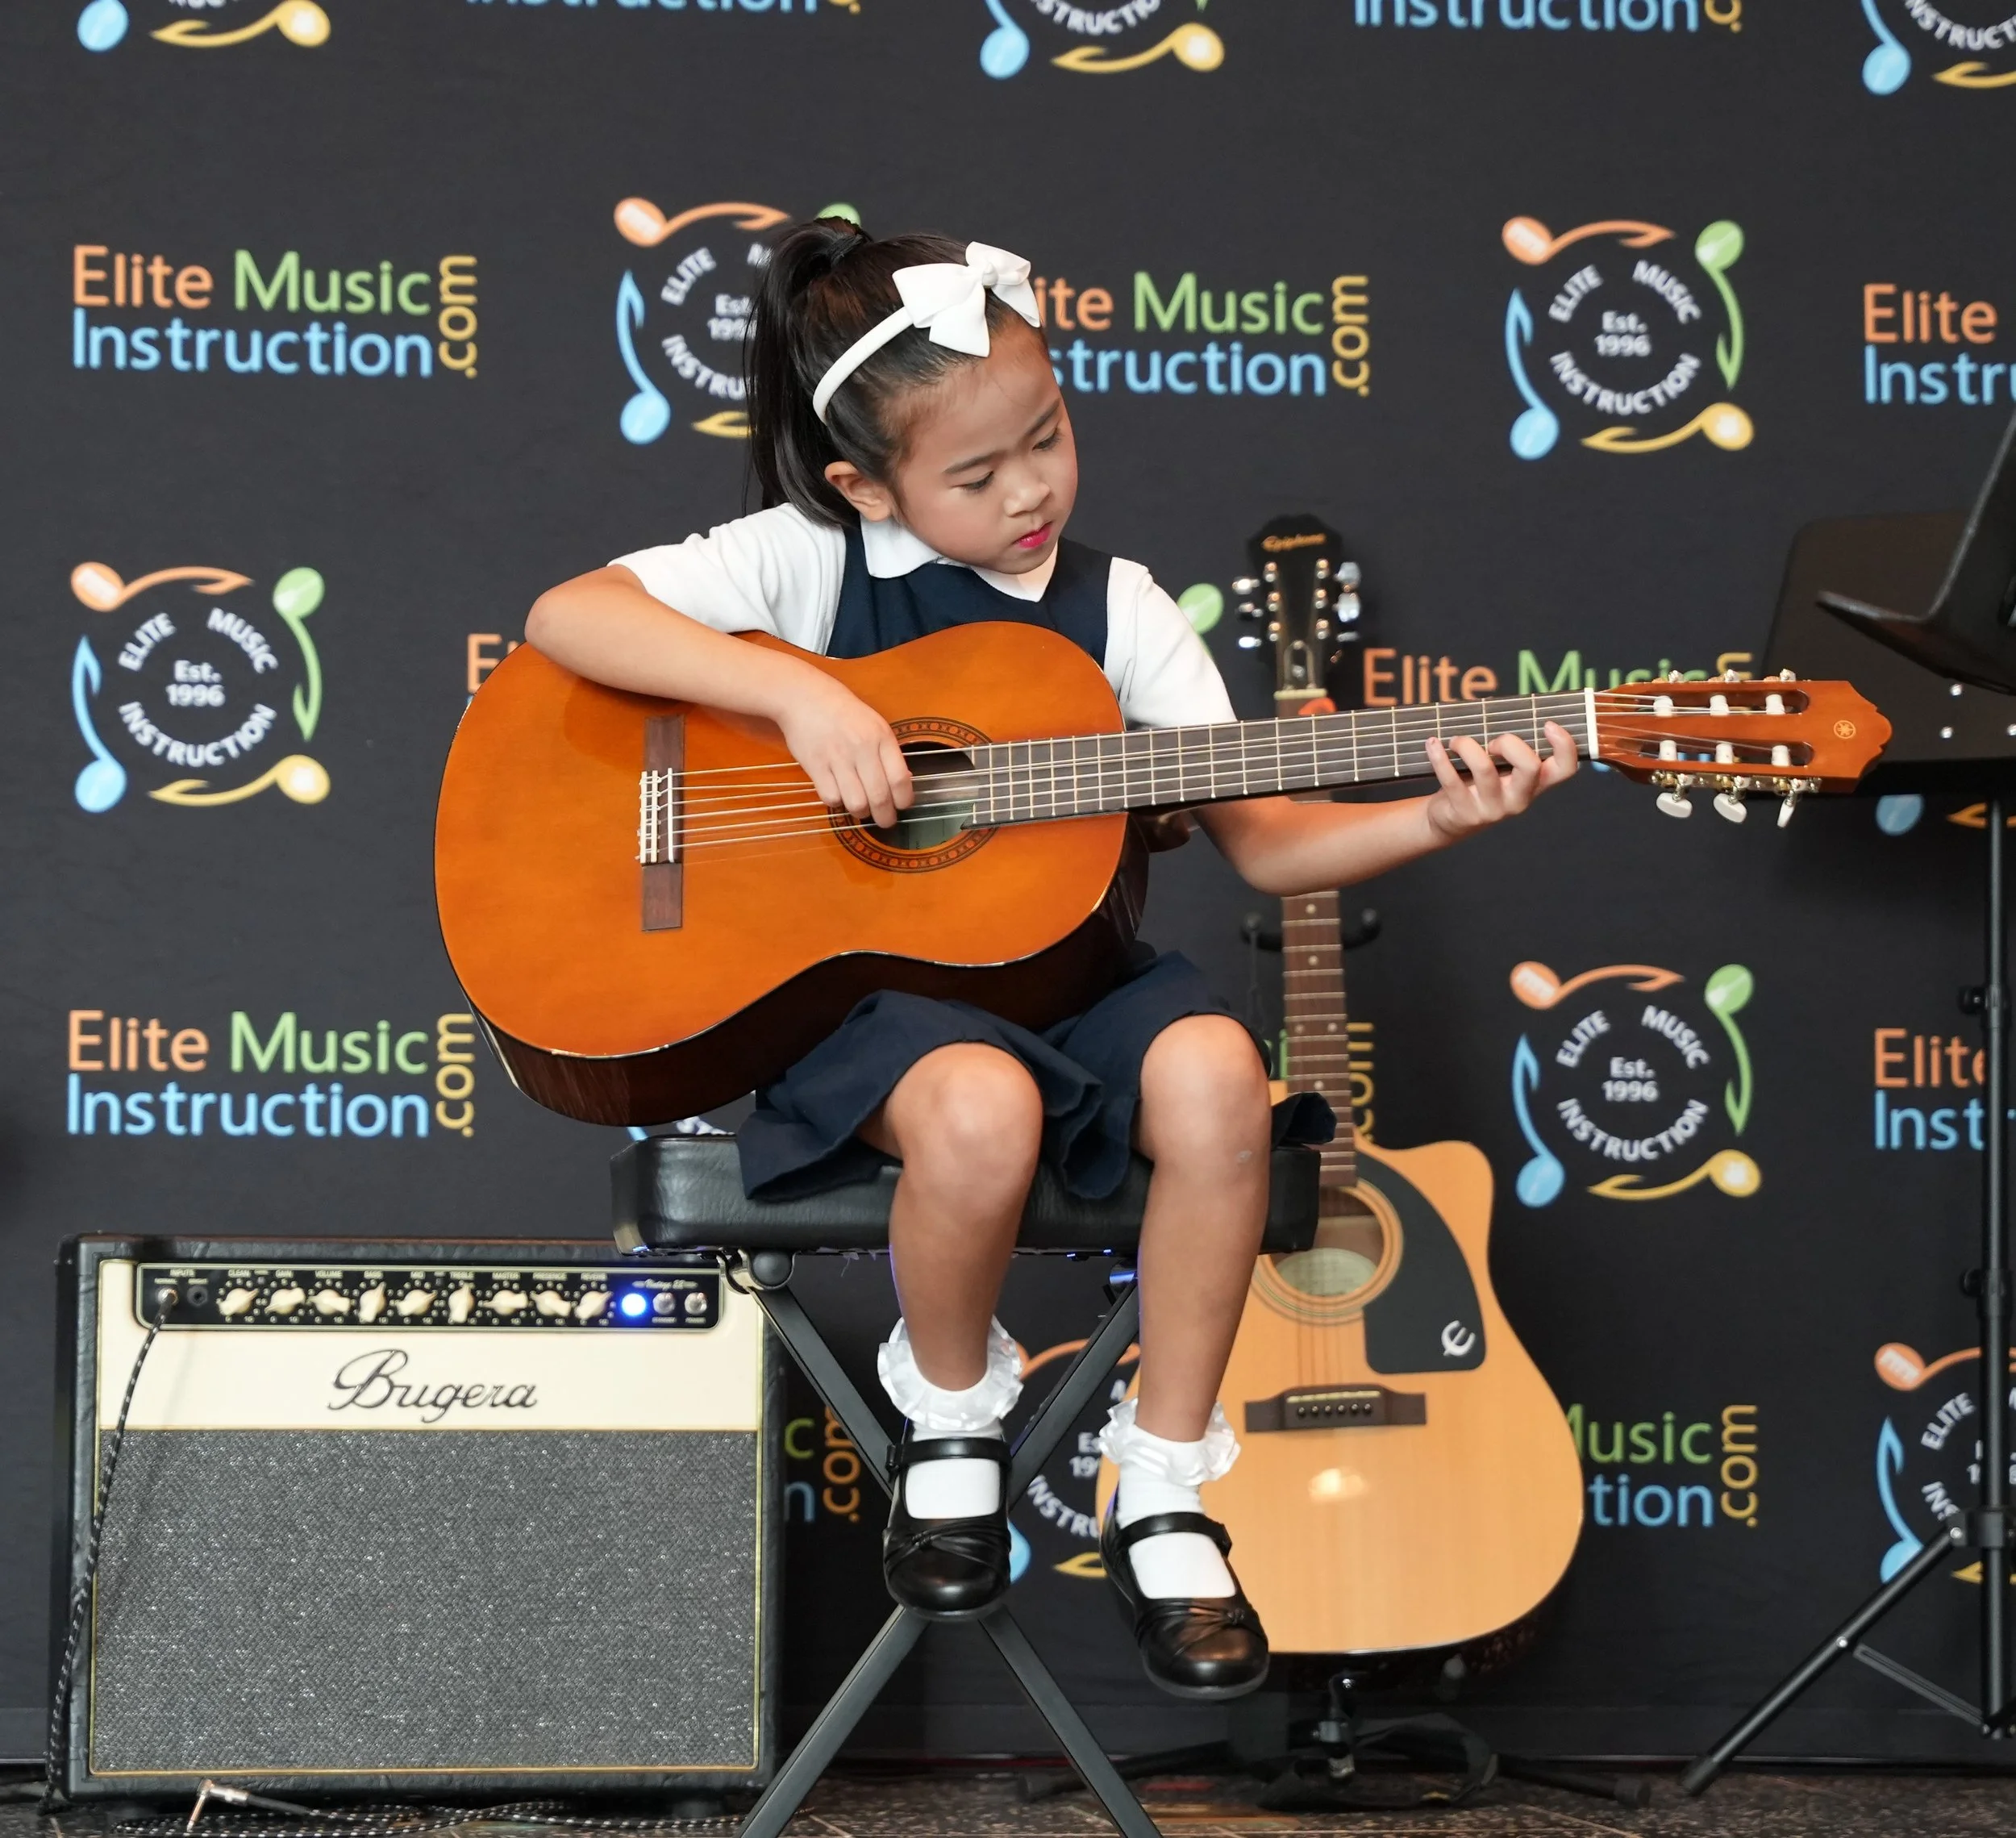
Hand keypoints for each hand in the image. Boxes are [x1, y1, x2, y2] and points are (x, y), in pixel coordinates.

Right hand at [776, 669, 912, 828]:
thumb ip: (888, 752)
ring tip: (861, 809)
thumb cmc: (843, 712)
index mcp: (881, 737)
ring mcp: (837, 757)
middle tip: (885, 821)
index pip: (900, 779)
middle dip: (885, 816)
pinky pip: (831, 797)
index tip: (902, 806)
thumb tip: (903, 783)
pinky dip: (837, 802)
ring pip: (856, 802)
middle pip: (879, 796)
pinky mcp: (815, 765)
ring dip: (861, 812)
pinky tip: (839, 795)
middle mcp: (861, 748)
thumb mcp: (874, 724)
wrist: (804, 697)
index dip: (904, 800)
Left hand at [1423, 721, 1578, 842]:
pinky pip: (1450, 779)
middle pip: (1530, 766)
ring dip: (1466, 745)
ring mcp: (1493, 809)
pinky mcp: (1465, 812)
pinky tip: (1433, 744)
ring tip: (1455, 741)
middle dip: (1509, 743)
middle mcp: (1519, 799)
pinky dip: (1439, 756)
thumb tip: (1502, 708)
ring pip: (1484, 768)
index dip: (1564, 745)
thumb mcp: (1503, 769)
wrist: (1451, 821)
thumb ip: (1512, 748)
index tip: (1548, 724)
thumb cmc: (1481, 784)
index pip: (1565, 769)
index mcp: (1536, 785)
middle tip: (1491, 742)